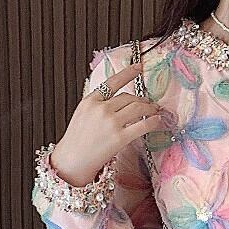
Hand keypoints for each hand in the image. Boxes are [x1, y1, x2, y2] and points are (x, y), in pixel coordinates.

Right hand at [50, 60, 164, 186]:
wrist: (71, 161)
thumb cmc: (76, 141)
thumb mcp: (82, 114)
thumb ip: (98, 105)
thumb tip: (119, 101)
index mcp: (90, 101)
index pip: (112, 81)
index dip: (128, 72)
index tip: (138, 67)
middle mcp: (101, 109)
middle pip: (129, 97)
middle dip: (142, 100)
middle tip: (150, 104)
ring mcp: (111, 123)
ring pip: (138, 108)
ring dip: (150, 109)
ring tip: (154, 112)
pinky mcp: (120, 137)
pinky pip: (143, 125)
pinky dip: (153, 121)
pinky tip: (156, 121)